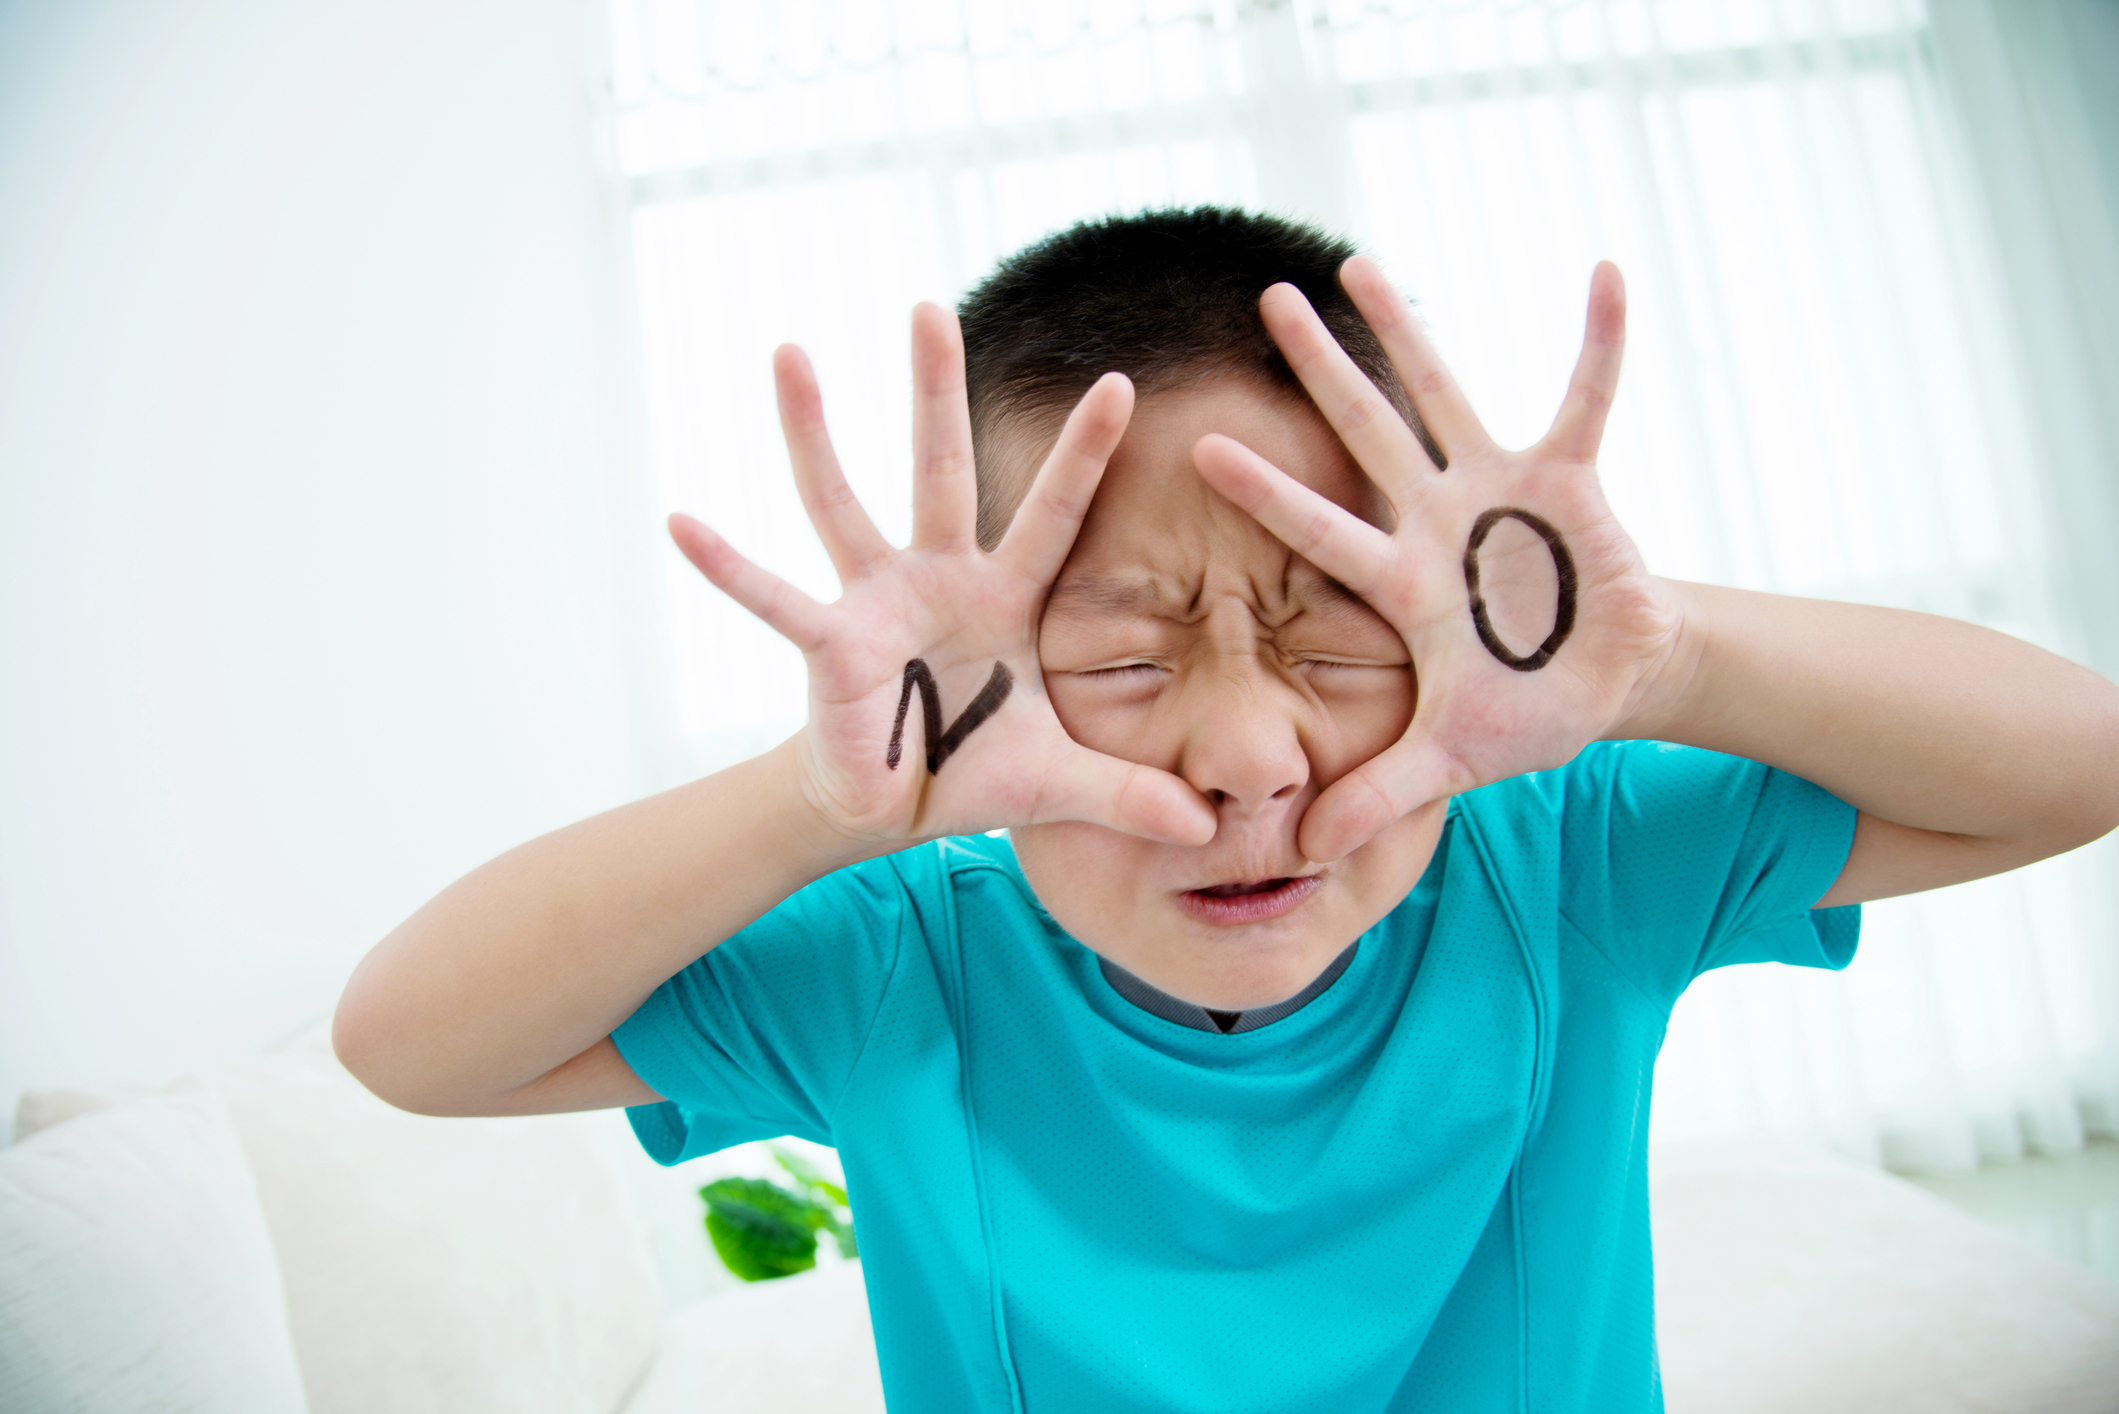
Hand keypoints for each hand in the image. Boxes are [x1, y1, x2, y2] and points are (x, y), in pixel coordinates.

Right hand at [669, 304, 1216, 850]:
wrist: (888, 815)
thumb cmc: (971, 773)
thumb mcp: (1062, 783)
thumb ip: (1132, 793)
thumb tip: (1209, 830)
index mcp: (1004, 597)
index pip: (1055, 513)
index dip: (1086, 453)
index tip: (1122, 383)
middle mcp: (935, 578)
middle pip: (940, 467)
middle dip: (935, 388)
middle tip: (928, 305)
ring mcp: (874, 603)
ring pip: (841, 502)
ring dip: (813, 430)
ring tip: (788, 351)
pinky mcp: (828, 646)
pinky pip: (772, 600)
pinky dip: (728, 567)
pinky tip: (680, 521)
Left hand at [1193, 259, 1685, 861]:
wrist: (1607, 684)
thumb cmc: (1522, 712)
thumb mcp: (1449, 757)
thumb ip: (1379, 792)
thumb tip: (1307, 849)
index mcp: (1401, 580)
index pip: (1318, 528)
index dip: (1265, 491)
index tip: (1197, 444)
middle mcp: (1436, 518)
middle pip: (1363, 431)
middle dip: (1318, 369)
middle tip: (1265, 300)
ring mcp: (1499, 489)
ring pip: (1443, 392)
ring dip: (1407, 330)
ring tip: (1359, 259)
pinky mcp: (1571, 476)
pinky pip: (1588, 395)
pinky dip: (1599, 340)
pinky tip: (1603, 271)